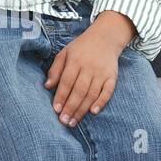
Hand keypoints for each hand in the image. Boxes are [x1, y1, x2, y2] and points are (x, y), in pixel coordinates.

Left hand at [44, 11, 134, 126]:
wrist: (105, 38)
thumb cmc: (80, 48)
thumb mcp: (64, 53)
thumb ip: (55, 69)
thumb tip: (47, 86)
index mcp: (75, 60)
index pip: (67, 81)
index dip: (61, 96)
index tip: (55, 109)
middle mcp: (89, 67)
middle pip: (79, 90)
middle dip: (71, 107)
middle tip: (64, 121)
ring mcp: (102, 73)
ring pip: (92, 94)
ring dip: (83, 109)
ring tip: (74, 122)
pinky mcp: (112, 77)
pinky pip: (108, 91)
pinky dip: (102, 102)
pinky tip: (94, 112)